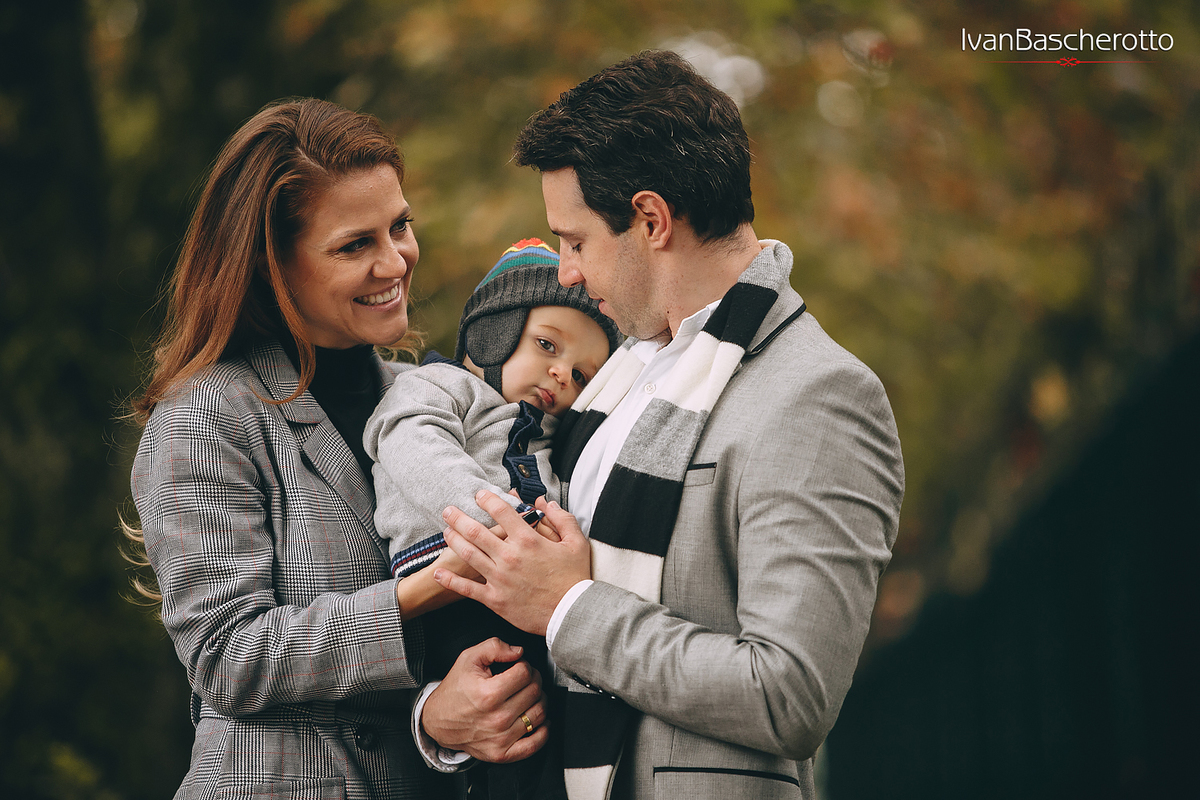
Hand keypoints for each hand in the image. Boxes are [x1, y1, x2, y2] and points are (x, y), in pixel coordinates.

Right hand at [421, 638, 548, 762]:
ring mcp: (500, 738)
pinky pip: (536, 743)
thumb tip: (519, 652)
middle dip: (533, 680)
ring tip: (528, 696)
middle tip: (524, 679)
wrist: (438, 720)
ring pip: (540, 713)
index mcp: (488, 694)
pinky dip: (543, 730)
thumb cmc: (455, 689)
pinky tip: (538, 719)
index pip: (525, 673)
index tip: (518, 667)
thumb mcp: (469, 659)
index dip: (524, 665)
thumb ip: (495, 647)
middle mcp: (497, 718)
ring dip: (539, 700)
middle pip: (535, 691)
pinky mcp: (502, 753)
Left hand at [435, 493, 589, 635]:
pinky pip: (467, 588)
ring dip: (453, 540)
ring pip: (468, 555)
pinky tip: (440, 572)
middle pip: (476, 531)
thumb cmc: (574, 579)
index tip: (479, 495)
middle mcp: (509, 556)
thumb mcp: (576, 543)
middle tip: (449, 510)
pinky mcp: (495, 599)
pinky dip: (451, 580)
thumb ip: (562, 519)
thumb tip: (545, 503)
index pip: (501, 512)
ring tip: (445, 532)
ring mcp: (499, 578)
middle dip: (459, 518)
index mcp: (528, 540)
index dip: (487, 499)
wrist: (571, 613)